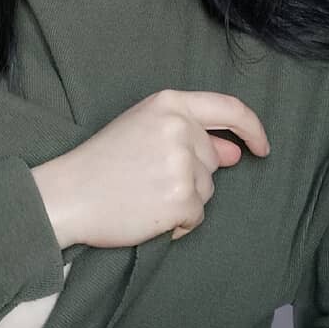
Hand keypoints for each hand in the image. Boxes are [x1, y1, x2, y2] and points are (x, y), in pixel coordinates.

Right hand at [35, 88, 270, 247]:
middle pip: (213, 158)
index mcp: (170, 104)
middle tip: (149, 179)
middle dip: (193, 174)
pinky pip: (196, 216)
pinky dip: (178, 222)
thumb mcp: (142, 128)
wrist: (68, 195)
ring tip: (144, 195)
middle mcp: (180, 129)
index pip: (230, 109)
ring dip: (184, 199)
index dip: (252, 128)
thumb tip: (236, 152)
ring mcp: (183, 165)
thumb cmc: (101, 161)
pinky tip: (148, 214)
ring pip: (207, 189)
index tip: (260, 147)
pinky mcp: (182, 200)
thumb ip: (190, 132)